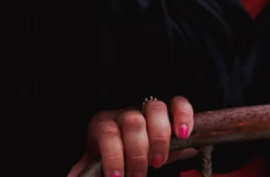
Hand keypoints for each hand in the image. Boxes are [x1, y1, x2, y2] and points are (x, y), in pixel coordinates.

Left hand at [67, 96, 197, 176]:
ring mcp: (147, 110)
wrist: (130, 140)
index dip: (112, 156)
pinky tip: (183, 134)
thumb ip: (89, 168)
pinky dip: (183, 117)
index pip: (107, 132)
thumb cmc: (115, 150)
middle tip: (139, 175)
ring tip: (158, 161)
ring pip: (154, 110)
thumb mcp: (100, 159)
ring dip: (159, 139)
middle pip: (132, 122)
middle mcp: (125, 113)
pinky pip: (178, 103)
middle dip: (137, 154)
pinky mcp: (170, 110)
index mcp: (105, 124)